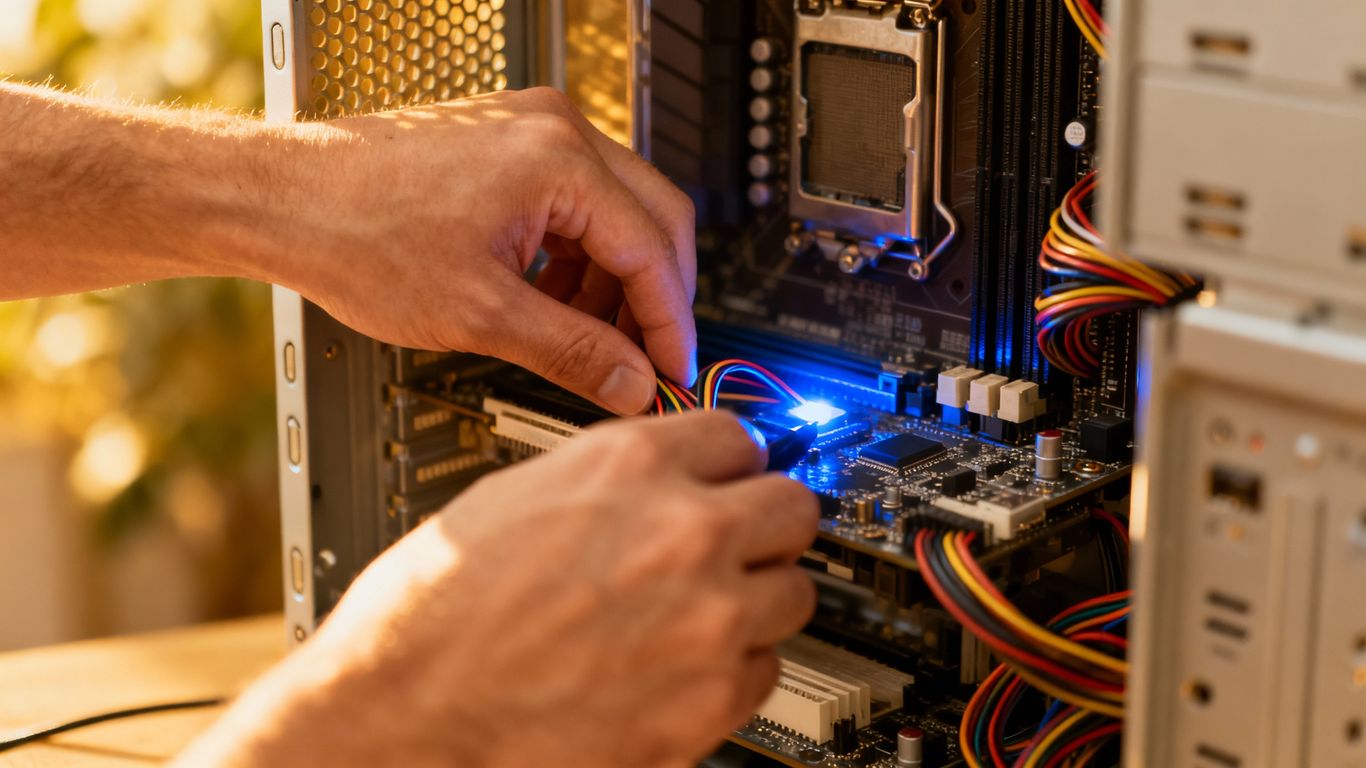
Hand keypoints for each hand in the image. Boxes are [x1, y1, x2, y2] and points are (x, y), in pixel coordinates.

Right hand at [178, 412, 819, 767]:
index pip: (742, 436)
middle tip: (733, 544)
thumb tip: (669, 475)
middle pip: (792, 507)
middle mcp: (684, 534)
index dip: (727, 464)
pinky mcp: (707, 703)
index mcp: (632, 467)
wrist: (404, 711)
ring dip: (754, 598)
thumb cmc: (436, 609)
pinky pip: (764, 670)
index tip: (727, 482)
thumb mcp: (522, 491)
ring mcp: (706, 621)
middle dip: (762, 523)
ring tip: (698, 613)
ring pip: (794, 591)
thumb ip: (616, 478)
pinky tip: (679, 668)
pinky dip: (732, 669)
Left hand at [276, 87, 697, 413]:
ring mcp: (533, 130)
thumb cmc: (355, 235)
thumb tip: (631, 383)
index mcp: (559, 160)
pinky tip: (552, 301)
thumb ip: (571, 352)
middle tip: (644, 359)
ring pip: (618, 212)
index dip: (670, 322)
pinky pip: (577, 202)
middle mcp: (556, 130)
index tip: (672, 370)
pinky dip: (579, 257)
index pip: (653, 250)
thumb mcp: (478, 313)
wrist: (282, 199)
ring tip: (585, 338)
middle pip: (653, 218)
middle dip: (653, 298)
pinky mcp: (511, 144)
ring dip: (614, 280)